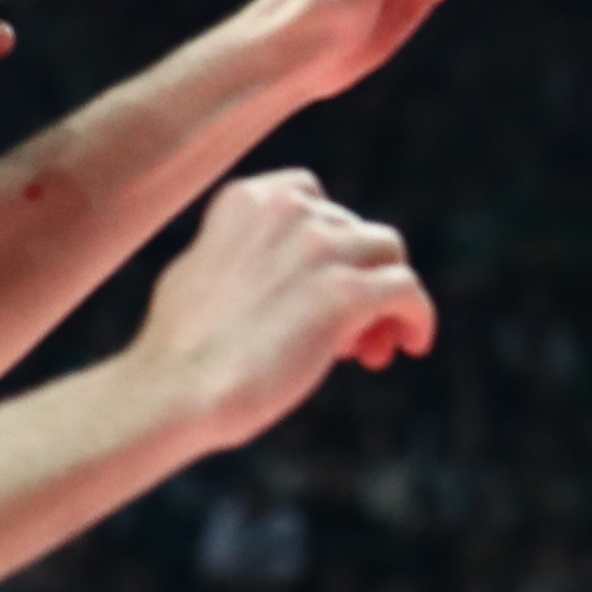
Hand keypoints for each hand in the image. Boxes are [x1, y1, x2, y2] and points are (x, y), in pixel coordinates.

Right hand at [134, 168, 433, 446]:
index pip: (315, 199)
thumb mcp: (204, 270)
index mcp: (249, 199)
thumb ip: (250, 251)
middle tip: (350, 338)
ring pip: (389, 255)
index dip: (328, 244)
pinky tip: (413, 345)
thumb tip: (288, 267)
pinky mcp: (346, 294)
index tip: (321, 283)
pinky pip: (408, 291)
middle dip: (355, 280)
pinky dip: (418, 316)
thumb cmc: (180, 350)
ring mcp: (320, 249)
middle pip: (355, 234)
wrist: (174, 392)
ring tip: (371, 349)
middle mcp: (290, 212)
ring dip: (385, 300)